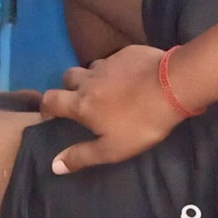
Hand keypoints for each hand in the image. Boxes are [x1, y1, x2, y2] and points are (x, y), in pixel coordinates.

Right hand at [41, 45, 187, 173]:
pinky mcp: (128, 53)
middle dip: (68, 87)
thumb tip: (54, 165)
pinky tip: (131, 77)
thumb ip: (82, 156)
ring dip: (93, 77)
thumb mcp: (112, 149)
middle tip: (81, 99)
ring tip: (108, 89)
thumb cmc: (140, 123)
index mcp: (82, 103)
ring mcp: (109, 63)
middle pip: (67, 77)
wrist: (172, 86)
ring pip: (91, 67)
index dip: (46, 106)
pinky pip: (115, 60)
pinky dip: (116, 69)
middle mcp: (89, 80)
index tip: (51, 114)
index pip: (50, 100)